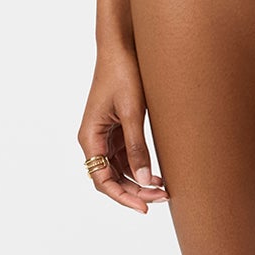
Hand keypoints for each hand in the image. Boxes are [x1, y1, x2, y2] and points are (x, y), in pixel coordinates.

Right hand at [77, 43, 169, 213]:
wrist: (122, 47)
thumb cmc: (123, 74)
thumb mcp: (132, 112)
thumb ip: (137, 146)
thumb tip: (144, 178)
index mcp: (90, 137)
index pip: (102, 180)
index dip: (123, 197)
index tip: (144, 207)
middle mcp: (94, 140)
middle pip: (111, 178)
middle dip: (135, 192)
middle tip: (163, 198)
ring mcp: (105, 136)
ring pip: (119, 171)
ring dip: (139, 182)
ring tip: (164, 190)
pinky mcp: (117, 129)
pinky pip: (126, 157)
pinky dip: (140, 168)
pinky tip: (158, 174)